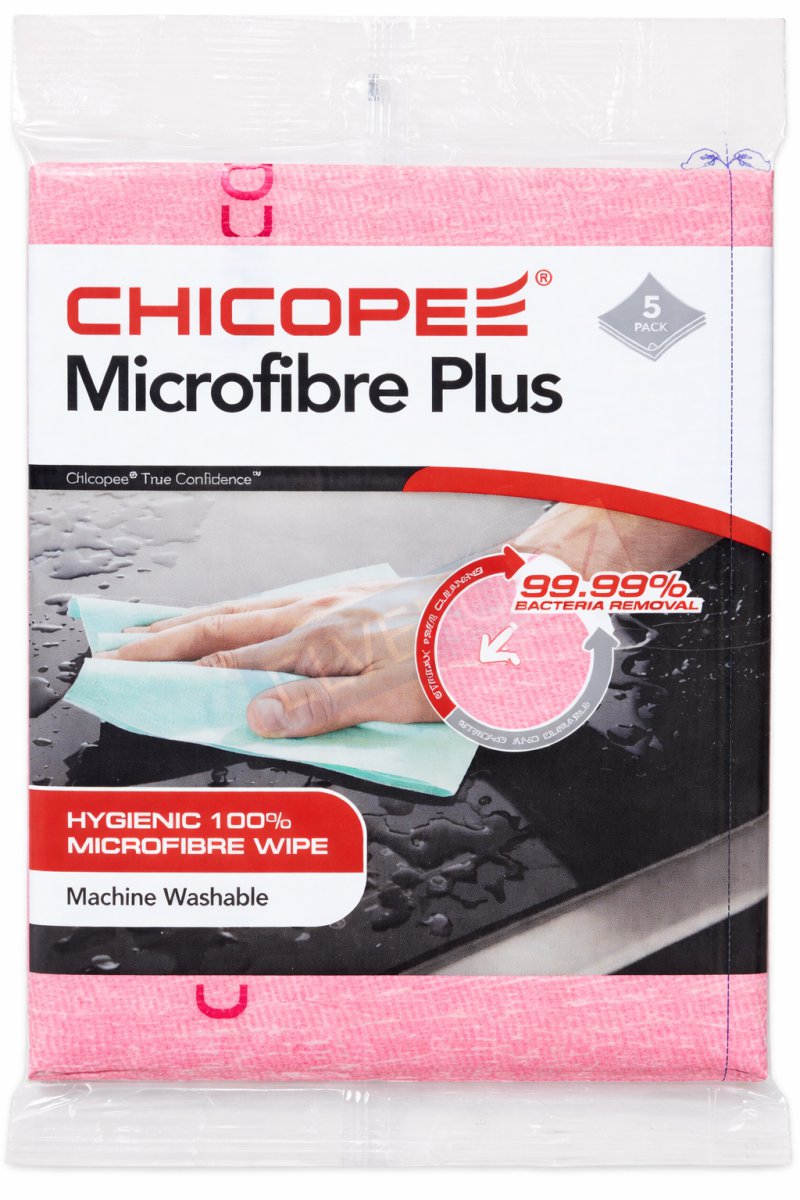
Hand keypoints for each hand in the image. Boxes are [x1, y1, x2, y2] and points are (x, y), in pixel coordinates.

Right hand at [98, 578, 439, 736]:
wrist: (514, 606)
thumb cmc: (462, 653)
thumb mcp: (394, 696)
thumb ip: (321, 707)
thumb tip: (255, 715)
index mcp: (321, 641)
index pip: (229, 659)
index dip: (175, 670)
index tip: (130, 676)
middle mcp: (320, 615)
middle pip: (225, 624)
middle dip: (166, 638)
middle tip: (119, 648)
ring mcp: (335, 602)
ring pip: (247, 610)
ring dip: (197, 621)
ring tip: (160, 632)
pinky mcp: (353, 601)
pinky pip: (276, 606)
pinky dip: (239, 615)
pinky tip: (240, 623)